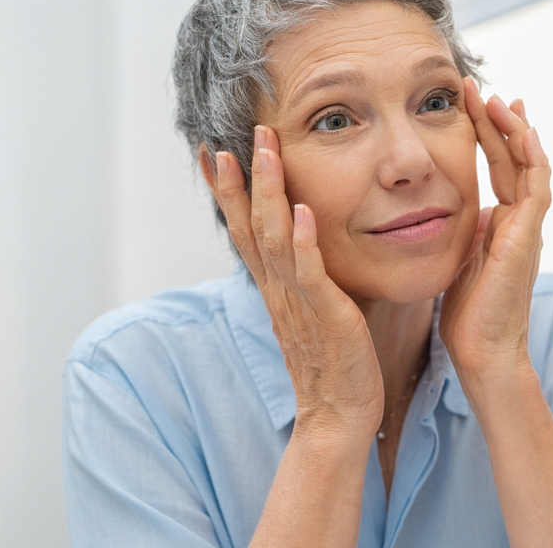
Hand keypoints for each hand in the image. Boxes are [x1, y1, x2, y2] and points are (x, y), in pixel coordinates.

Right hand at [212, 125, 383, 437]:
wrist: (339, 414)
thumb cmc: (333, 361)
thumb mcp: (312, 310)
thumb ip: (304, 277)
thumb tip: (305, 243)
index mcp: (274, 286)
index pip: (243, 230)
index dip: (228, 192)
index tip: (213, 152)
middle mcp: (278, 289)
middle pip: (249, 226)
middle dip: (240, 180)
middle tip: (230, 138)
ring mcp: (298, 301)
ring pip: (273, 238)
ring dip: (269, 193)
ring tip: (265, 152)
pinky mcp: (325, 315)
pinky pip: (309, 273)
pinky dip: (302, 241)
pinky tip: (301, 212)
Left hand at [440, 77, 551, 381]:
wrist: (483, 351)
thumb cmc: (468, 315)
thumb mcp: (460, 260)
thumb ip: (464, 232)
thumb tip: (456, 210)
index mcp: (502, 224)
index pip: (499, 167)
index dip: (487, 134)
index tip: (472, 104)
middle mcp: (519, 221)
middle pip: (514, 158)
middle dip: (498, 121)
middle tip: (480, 87)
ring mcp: (528, 228)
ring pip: (530, 166)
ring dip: (515, 131)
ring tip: (498, 99)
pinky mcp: (528, 238)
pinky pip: (536, 189)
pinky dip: (533, 158)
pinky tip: (523, 132)